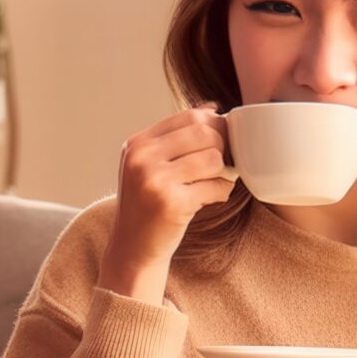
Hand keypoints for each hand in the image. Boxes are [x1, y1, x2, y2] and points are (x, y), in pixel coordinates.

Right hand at [100, 103, 234, 300]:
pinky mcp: (171, 204)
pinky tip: (211, 199)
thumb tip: (213, 108)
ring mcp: (154, 181)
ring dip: (223, 172)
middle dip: (222, 148)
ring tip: (213, 183)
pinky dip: (221, 192)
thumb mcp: (150, 165)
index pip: (189, 116)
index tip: (221, 143)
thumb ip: (175, 138)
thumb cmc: (149, 204)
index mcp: (138, 143)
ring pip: (213, 159)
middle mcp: (142, 158)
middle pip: (205, 133)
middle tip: (220, 166)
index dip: (215, 126)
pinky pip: (215, 186)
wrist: (133, 248)